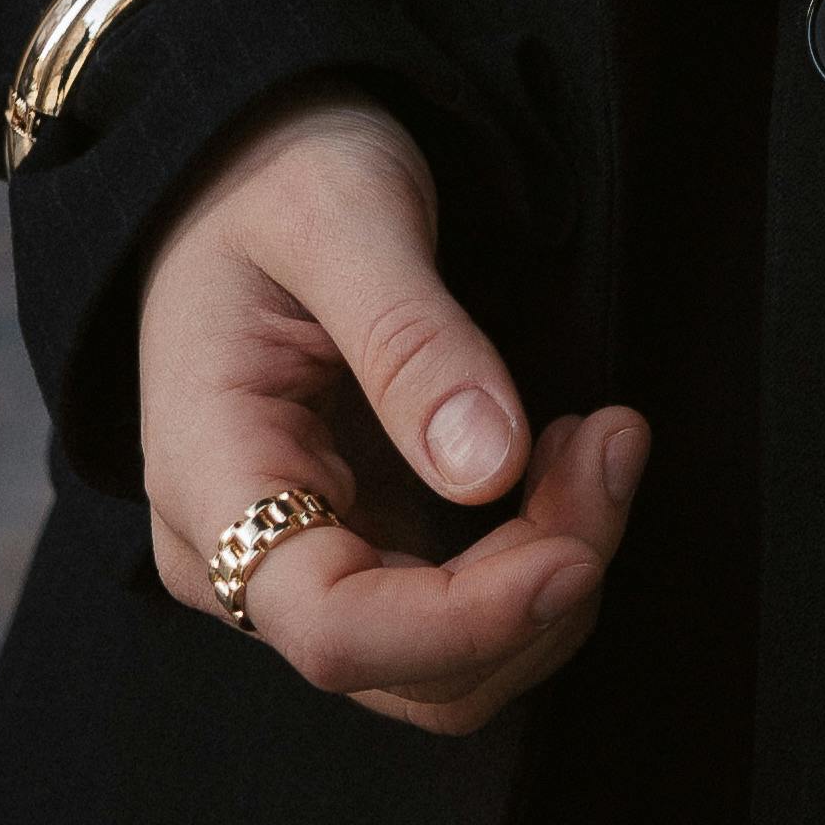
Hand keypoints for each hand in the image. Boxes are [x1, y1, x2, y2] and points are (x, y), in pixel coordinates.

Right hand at [136, 87, 643, 737]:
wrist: (244, 158)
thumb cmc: (276, 170)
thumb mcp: (343, 213)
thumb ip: (411, 339)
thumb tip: (491, 467)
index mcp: (211, 479)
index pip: (332, 629)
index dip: (465, 621)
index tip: (577, 553)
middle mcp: (243, 557)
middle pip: (412, 666)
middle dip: (538, 585)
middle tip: (613, 438)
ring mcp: (306, 562)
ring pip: (452, 665)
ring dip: (556, 574)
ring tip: (604, 438)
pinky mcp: (365, 548)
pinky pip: (465, 615)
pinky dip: (542, 558)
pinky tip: (573, 456)